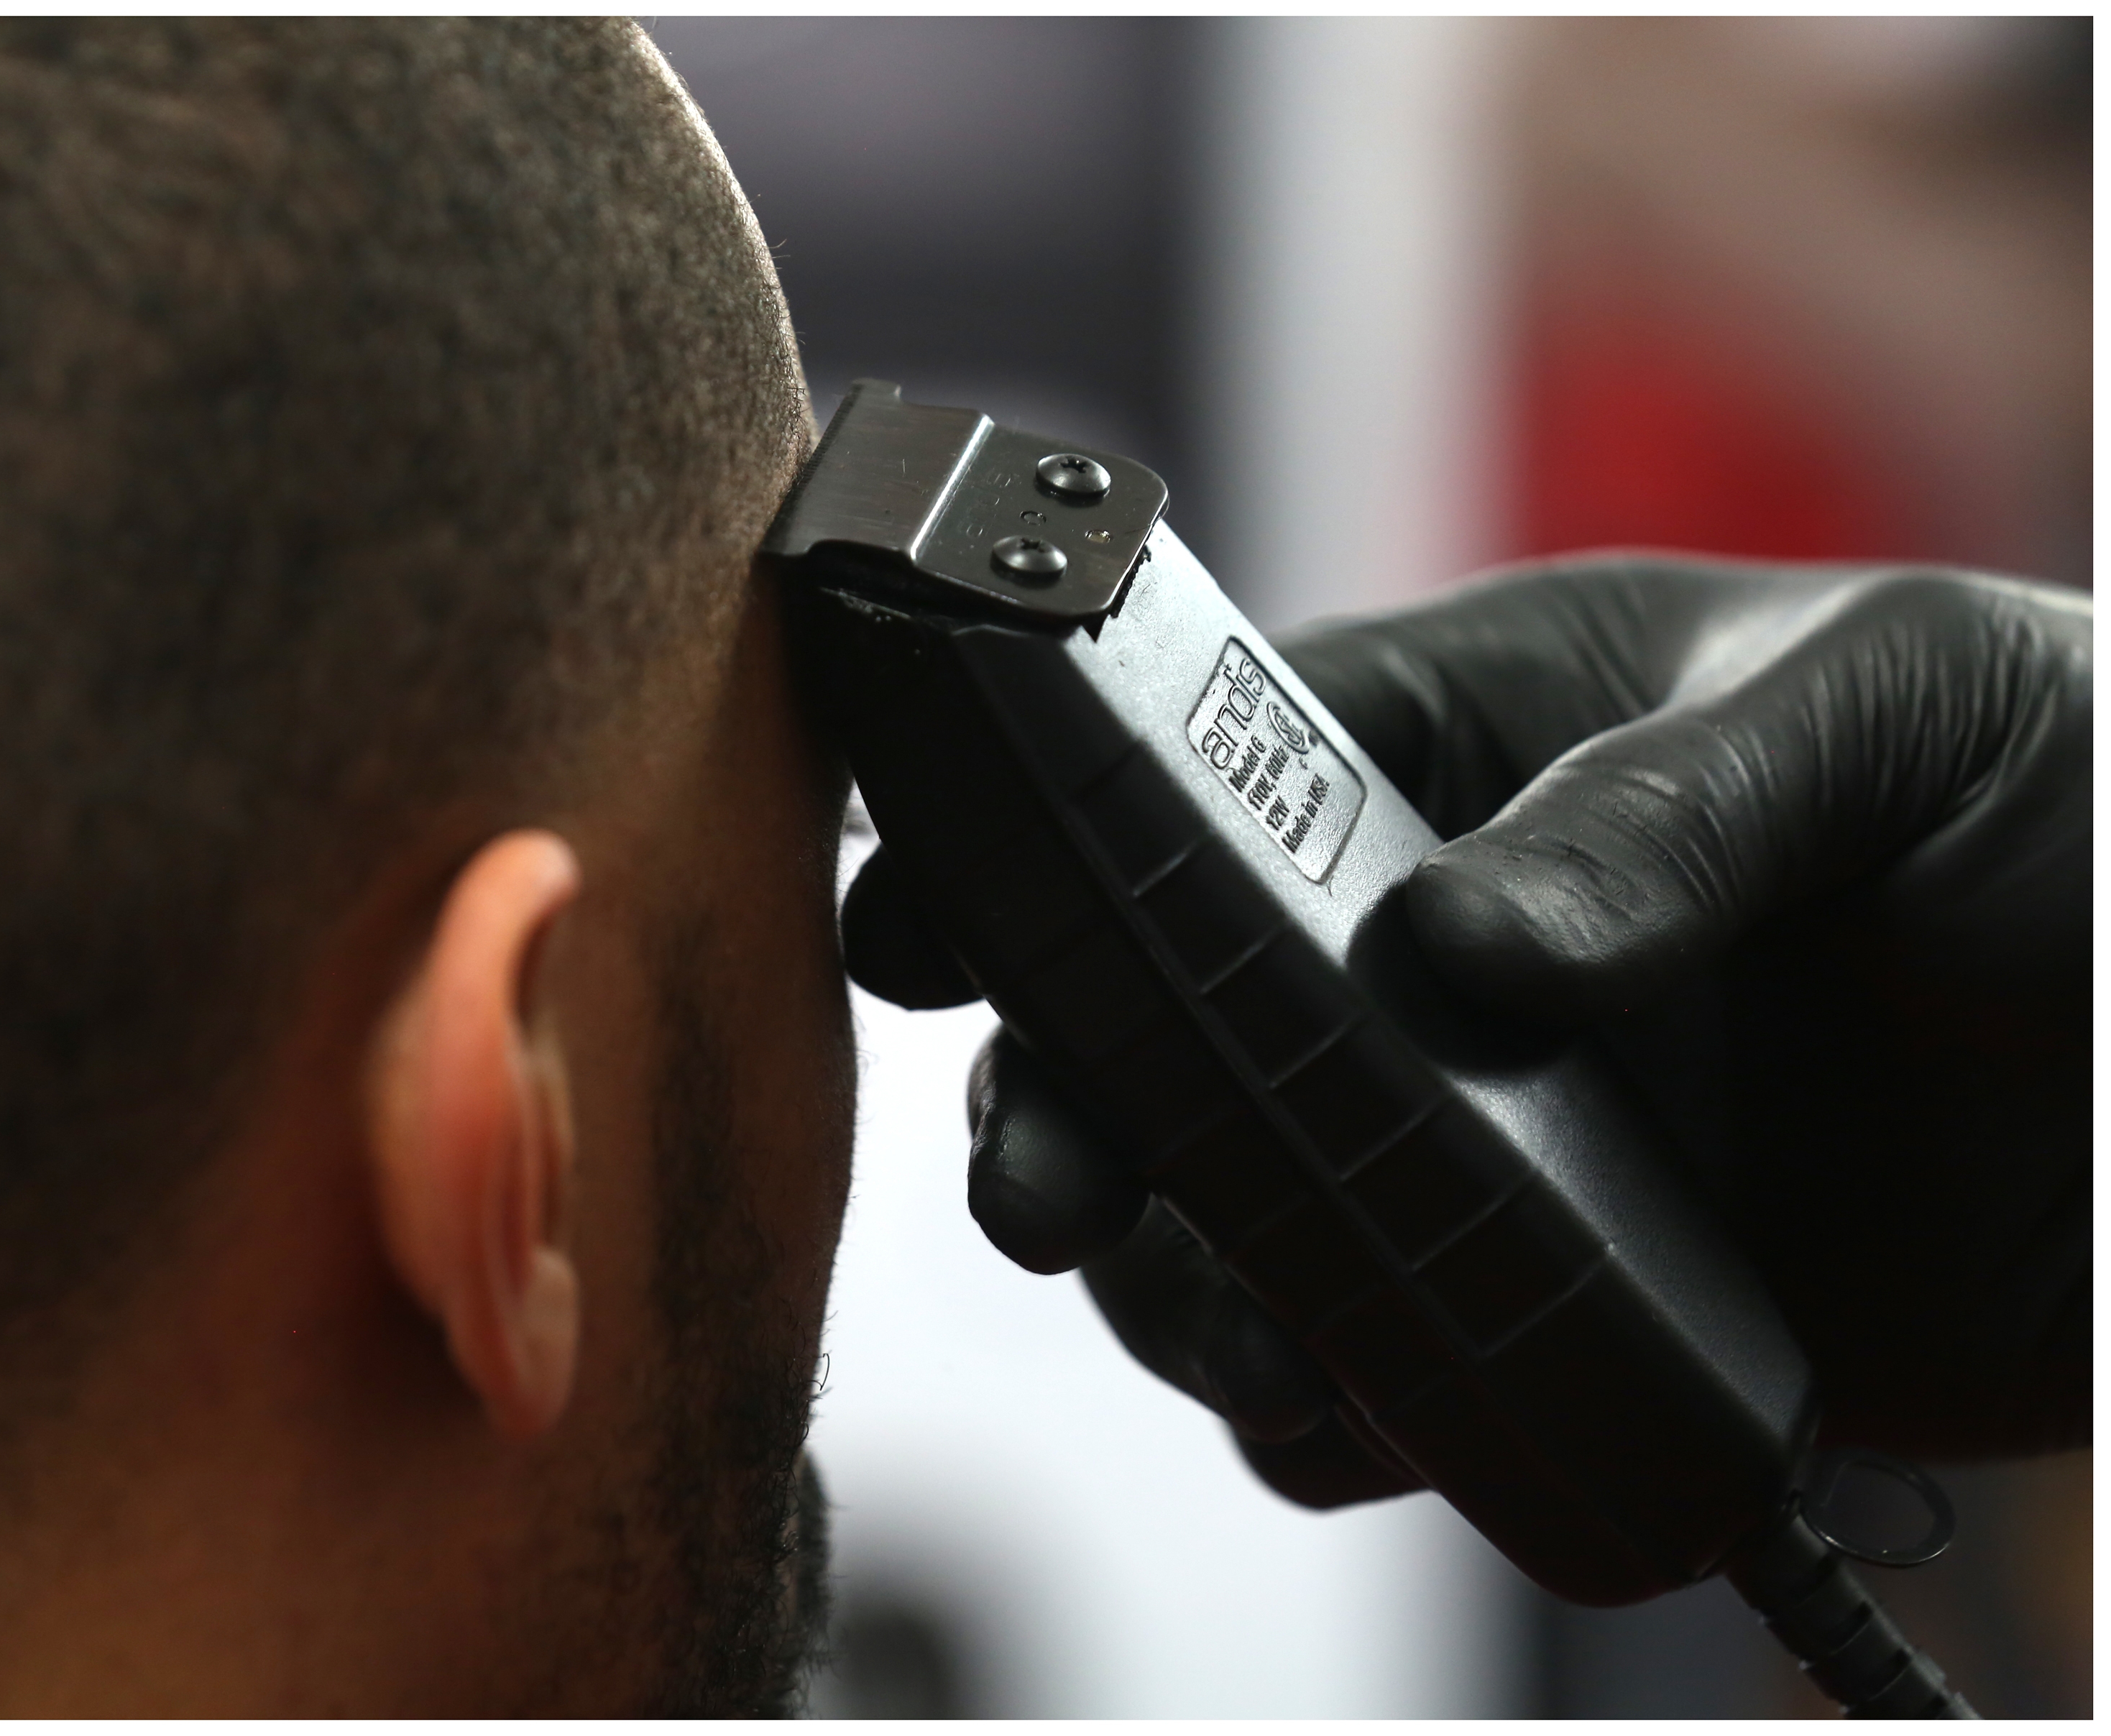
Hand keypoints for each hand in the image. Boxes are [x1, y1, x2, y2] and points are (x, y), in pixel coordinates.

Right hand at [844, 555, 2090, 1503]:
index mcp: (1474, 752)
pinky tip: (1366, 1415)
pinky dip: (1334, 1418)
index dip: (1040, 851)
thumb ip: (1666, 809)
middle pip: (1169, 1034)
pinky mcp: (1557, 1305)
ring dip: (1193, 1293)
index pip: (1201, 778)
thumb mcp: (1885, 710)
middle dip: (1073, 1115)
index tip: (920, 926)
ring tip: (1252, 1331)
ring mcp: (1484, 1143)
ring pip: (1238, 1226)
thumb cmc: (2082, 796)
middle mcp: (1435, 953)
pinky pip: (1380, 1375)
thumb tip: (1451, 955)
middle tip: (1047, 1195)